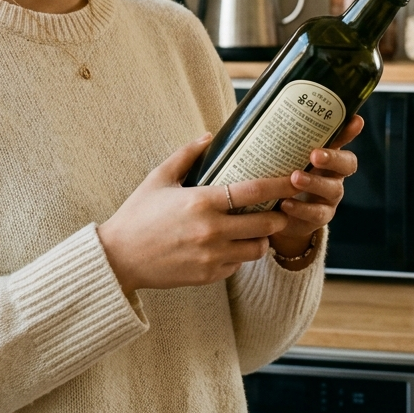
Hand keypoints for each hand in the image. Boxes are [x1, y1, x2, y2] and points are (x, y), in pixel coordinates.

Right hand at [97, 134, 300, 293]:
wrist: (119, 257)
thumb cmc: (137, 213)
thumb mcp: (158, 178)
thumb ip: (186, 155)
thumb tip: (209, 136)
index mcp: (201, 201)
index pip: (253, 191)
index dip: (279, 184)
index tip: (294, 179)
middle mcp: (211, 230)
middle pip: (266, 223)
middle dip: (279, 215)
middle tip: (281, 207)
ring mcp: (211, 256)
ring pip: (258, 249)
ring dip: (263, 238)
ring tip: (258, 229)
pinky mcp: (208, 275)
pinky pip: (238, 265)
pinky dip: (240, 255)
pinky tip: (232, 245)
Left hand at [269, 116, 362, 266]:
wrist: (270, 216)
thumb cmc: (267, 177)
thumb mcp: (268, 157)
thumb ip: (260, 140)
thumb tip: (234, 117)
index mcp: (321, 152)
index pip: (341, 137)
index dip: (350, 130)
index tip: (354, 120)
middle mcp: (330, 173)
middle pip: (347, 164)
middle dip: (334, 157)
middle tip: (314, 154)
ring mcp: (327, 197)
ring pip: (333, 189)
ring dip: (315, 183)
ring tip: (295, 178)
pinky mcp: (318, 218)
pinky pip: (316, 215)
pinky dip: (302, 210)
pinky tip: (286, 205)